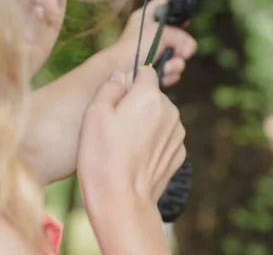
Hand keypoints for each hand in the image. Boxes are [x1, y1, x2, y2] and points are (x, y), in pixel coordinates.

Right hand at [77, 67, 185, 203]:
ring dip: (145, 123)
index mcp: (150, 96)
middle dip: (136, 103)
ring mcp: (177, 134)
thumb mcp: (94, 114)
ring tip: (123, 145)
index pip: (146, 71)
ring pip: (159, 117)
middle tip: (114, 126)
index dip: (128, 82)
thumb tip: (120, 76)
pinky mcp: (178, 154)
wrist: (121, 201)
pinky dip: (152, 142)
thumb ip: (109, 87)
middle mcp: (170, 111)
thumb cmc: (102, 156)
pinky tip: (134, 157)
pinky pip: (164, 138)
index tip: (115, 100)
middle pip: (152, 95)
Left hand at [111, 0, 196, 86]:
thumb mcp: (160, 33)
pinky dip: (170, 74)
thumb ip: (179, 36)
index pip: (165, 6)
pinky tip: (165, 75)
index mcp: (147, 18)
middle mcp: (150, 34)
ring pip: (176, 56)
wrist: (120, 72)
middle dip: (182, 47)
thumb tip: (190, 47)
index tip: (185, 21)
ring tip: (170, 66)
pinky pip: (171, 70)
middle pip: (177, 36)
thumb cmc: (134, 47)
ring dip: (176, 63)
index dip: (177, 11)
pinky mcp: (153, 69)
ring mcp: (152, 52)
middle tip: (183, 53)